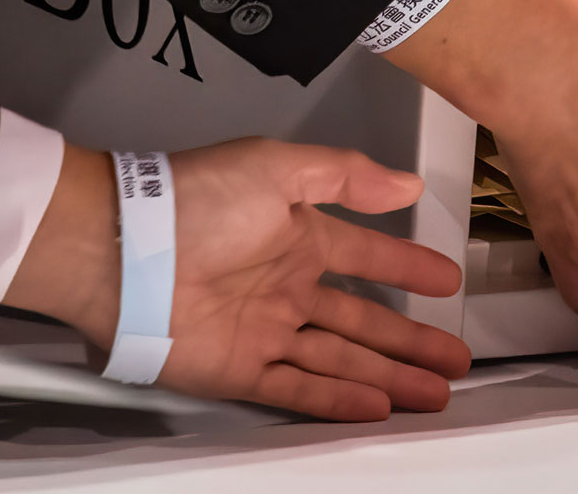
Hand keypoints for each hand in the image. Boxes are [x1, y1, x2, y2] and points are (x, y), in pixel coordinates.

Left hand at [4, 138, 471, 420]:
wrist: (122, 249)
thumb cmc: (196, 200)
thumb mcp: (280, 168)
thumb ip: (347, 177)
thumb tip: (408, 183)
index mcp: (299, 237)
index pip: (369, 258)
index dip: (410, 269)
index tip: (448, 281)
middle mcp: (288, 287)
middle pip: (365, 321)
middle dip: (413, 341)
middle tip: (455, 359)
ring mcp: (266, 331)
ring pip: (342, 360)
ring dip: (390, 377)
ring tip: (435, 394)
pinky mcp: (239, 369)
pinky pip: (298, 388)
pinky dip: (338, 400)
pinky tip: (378, 408)